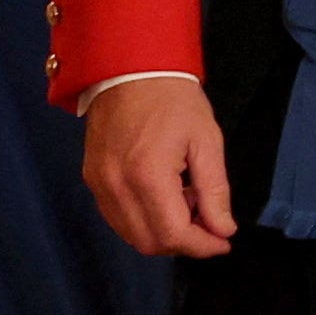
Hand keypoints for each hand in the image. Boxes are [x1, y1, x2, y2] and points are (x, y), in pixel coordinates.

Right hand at [83, 75, 238, 257]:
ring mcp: (98, 184)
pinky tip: (163, 199)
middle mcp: (116, 187)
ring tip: (187, 205)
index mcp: (147, 175)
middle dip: (184, 243)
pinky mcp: (91, 179)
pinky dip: (143, 221)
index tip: (224, 241)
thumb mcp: (206, 141)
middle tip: (208, 223)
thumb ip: (215, 190)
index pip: (173, 234)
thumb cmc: (174, 100)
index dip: (202, 246)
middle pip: (150, 243)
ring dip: (163, 234)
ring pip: (131, 235)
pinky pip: (117, 218)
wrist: (129, 68)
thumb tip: (223, 230)